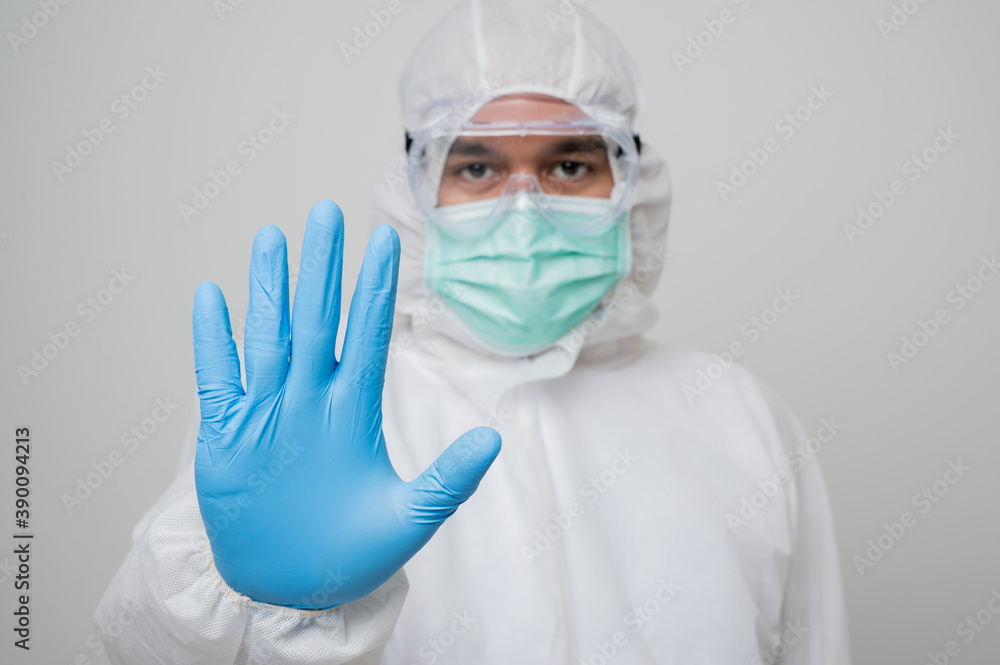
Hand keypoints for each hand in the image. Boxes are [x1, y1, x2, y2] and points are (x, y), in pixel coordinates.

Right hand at [191, 200, 500, 607]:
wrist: (291, 589)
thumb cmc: (350, 554)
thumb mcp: (409, 520)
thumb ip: (448, 481)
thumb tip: (492, 441)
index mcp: (353, 411)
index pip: (366, 335)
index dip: (374, 288)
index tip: (385, 240)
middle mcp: (310, 399)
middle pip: (316, 320)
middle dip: (321, 267)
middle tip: (326, 211)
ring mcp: (267, 413)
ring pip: (267, 336)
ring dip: (268, 288)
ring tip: (272, 237)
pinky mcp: (227, 435)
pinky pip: (216, 377)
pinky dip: (212, 340)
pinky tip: (211, 296)